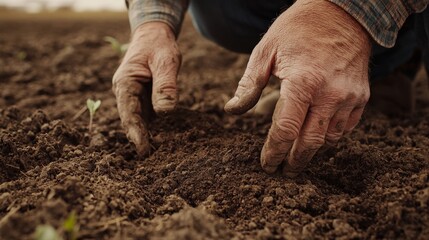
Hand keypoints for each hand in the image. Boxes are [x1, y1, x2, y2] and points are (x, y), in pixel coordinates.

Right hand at [112, 22, 180, 154]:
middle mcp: (124, 91)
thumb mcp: (166, 62)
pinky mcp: (141, 97)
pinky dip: (151, 126)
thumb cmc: (158, 46)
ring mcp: (132, 95)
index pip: (129, 113)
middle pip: (130, 119)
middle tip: (149, 159)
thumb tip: (165, 112)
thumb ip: (166, 86)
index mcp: (125, 83)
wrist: (153, 36)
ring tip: (155, 153)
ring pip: (137, 119)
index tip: (143, 150)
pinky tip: (161, 138)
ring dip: (144, 135)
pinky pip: (145, 114)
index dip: (136, 133)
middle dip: (139, 138)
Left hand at [225, 0, 370, 175]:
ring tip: (297, 157)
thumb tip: (232, 111)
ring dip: (312, 151)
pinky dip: (330, 137)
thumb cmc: (298, 29)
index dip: (274, 152)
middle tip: (282, 172)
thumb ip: (249, 85)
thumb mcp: (265, 51)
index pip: (286, 130)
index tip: (267, 165)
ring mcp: (349, 97)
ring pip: (329, 138)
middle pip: (310, 142)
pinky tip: (317, 138)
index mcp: (303, 82)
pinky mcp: (361, 96)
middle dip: (294, 161)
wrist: (342, 12)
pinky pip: (346, 127)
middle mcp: (330, 93)